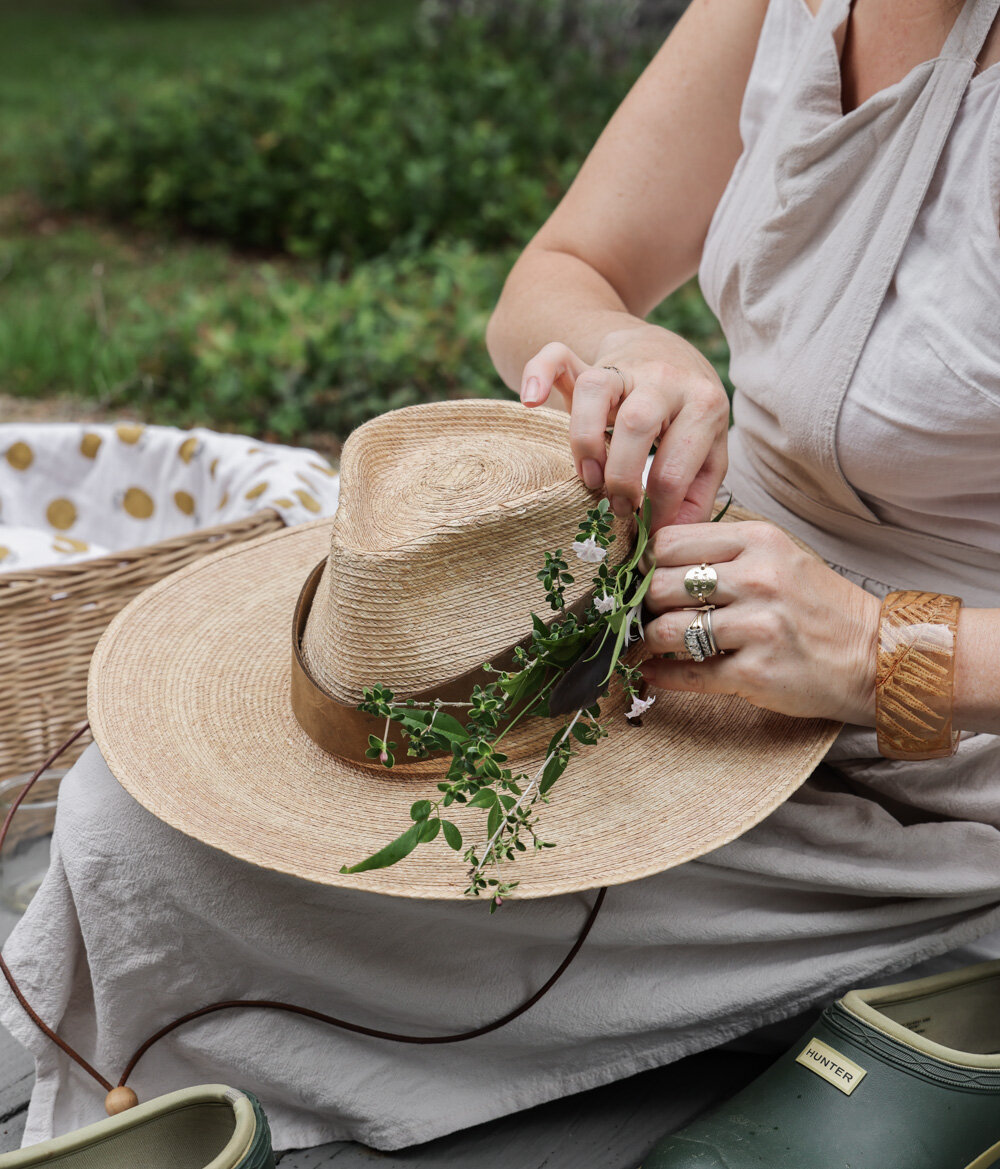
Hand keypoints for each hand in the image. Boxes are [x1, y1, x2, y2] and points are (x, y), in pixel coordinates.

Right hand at [518, 322, 729, 529]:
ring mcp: (625, 366)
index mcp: (704, 405)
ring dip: (585, 442)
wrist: (670, 353)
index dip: (657, 511)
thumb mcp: (709, 453)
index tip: (645, 527)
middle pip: (636, 424)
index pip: (675, 468)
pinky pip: (556, 356)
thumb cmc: (688, 416)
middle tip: (618, 506)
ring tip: (589, 478)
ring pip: (595, 390)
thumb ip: (696, 496)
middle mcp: (666, 378)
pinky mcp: (590, 361)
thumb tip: (665, 534)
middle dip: (621, 477)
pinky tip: (531, 403)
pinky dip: (537, 375)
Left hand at [639, 521, 881, 724]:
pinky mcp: (755, 674)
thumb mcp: (779, 558)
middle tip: (650, 616)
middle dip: (648, 606)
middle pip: (661, 586)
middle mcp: (758, 580)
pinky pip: (687, 675)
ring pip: (666, 632)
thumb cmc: (818, 607)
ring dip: (653, 642)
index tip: (649, 578)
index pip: (669, 543)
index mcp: (758, 543)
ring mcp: (757, 628)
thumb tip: (656, 560)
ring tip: (657, 645)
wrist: (874, 656)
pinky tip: (658, 673)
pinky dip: (663, 676)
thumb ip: (725, 553)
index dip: (649, 564)